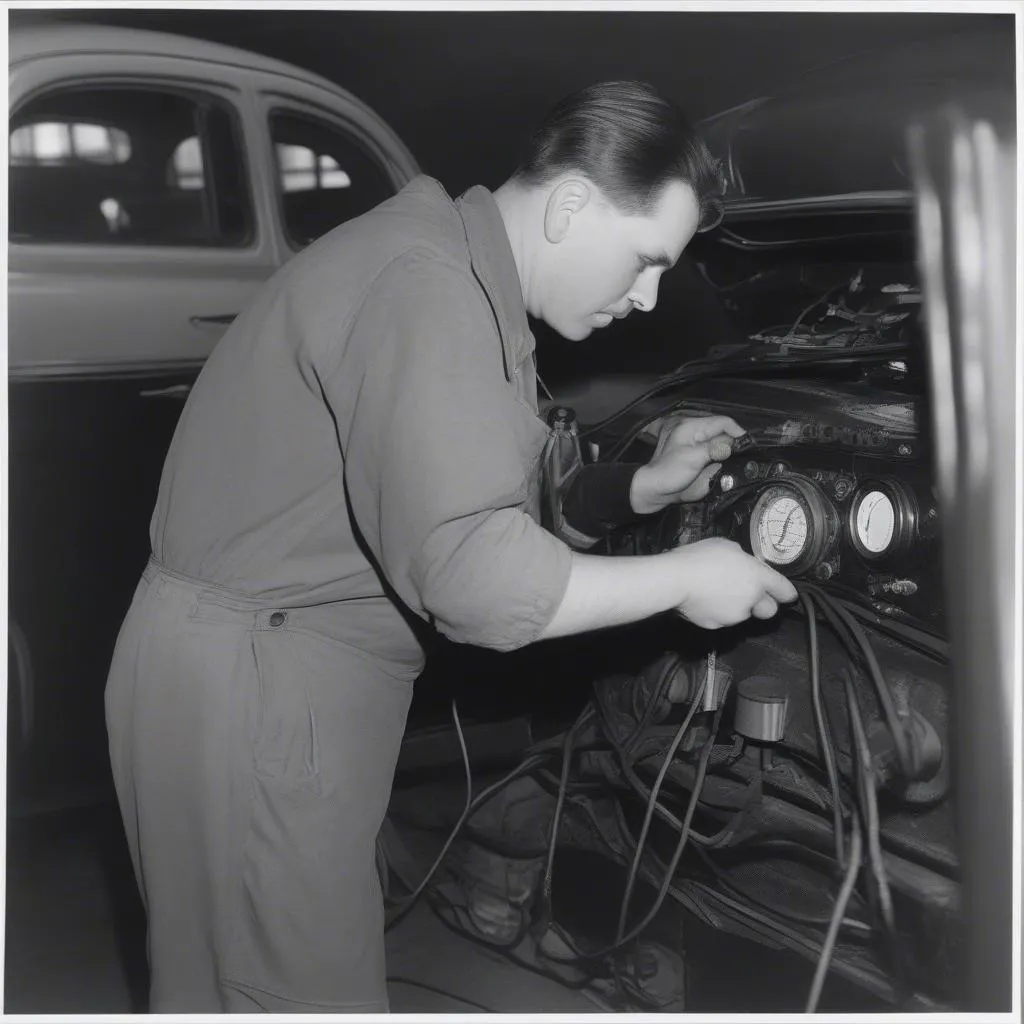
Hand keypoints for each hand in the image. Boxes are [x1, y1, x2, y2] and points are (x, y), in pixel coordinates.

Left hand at [630, 415, 746, 514]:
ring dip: (733, 453)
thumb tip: (734, 444)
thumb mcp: (693, 458)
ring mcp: (700, 447)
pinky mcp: (701, 459)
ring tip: (743, 462)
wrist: (655, 492)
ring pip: (725, 444)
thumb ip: (715, 448)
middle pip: (726, 433)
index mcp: (693, 427)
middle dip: (737, 443)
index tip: (750, 445)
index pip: (724, 422)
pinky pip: (719, 456)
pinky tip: (732, 468)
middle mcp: (698, 434)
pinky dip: (727, 461)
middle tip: (749, 455)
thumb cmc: (669, 473)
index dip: (738, 432)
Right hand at [669, 537, 798, 628]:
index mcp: (758, 577)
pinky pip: (722, 619)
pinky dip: (717, 612)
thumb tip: (743, 564)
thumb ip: (742, 559)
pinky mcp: (717, 626)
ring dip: (737, 606)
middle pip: (769, 611)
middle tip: (749, 594)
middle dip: (763, 604)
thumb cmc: (699, 557)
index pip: (784, 590)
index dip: (787, 593)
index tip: (788, 595)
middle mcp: (751, 599)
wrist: (675, 580)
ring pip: (743, 614)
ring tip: (716, 592)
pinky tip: (704, 600)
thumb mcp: (726, 546)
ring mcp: (735, 616)